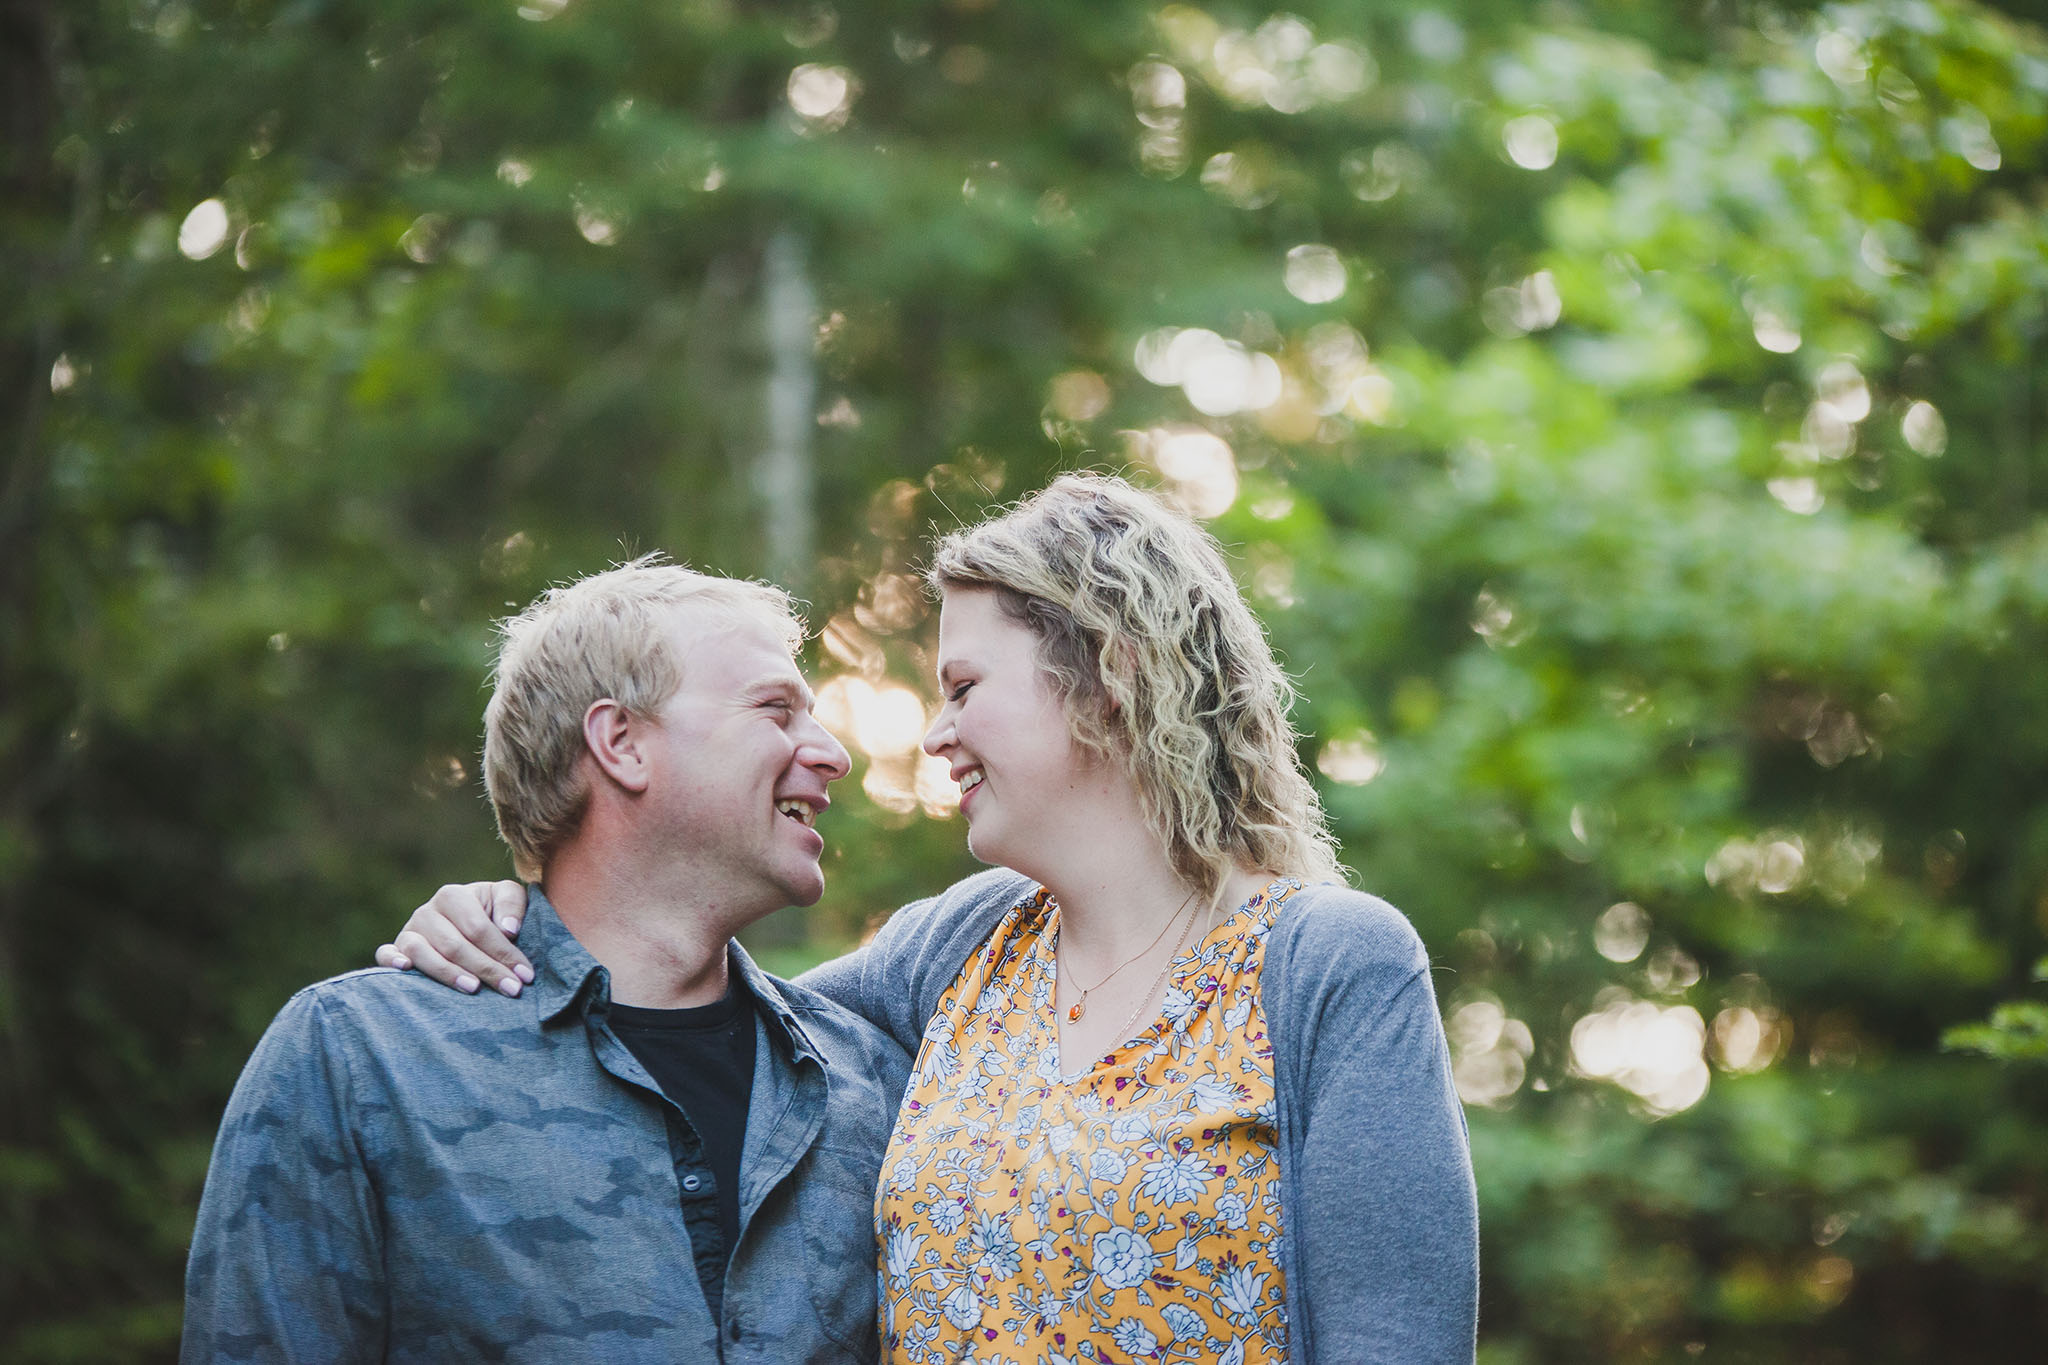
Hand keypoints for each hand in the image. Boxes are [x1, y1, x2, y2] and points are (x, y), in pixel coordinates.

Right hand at [374, 881, 533, 995]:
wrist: (466, 921)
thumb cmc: (491, 911)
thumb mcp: (506, 898)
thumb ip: (512, 905)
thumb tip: (508, 930)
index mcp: (453, 896)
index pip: (478, 928)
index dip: (503, 952)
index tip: (525, 975)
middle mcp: (427, 912)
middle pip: (454, 944)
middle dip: (486, 969)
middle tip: (511, 989)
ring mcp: (409, 931)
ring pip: (421, 952)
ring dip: (447, 972)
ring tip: (473, 988)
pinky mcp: (396, 948)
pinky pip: (385, 954)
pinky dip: (392, 961)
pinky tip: (406, 970)